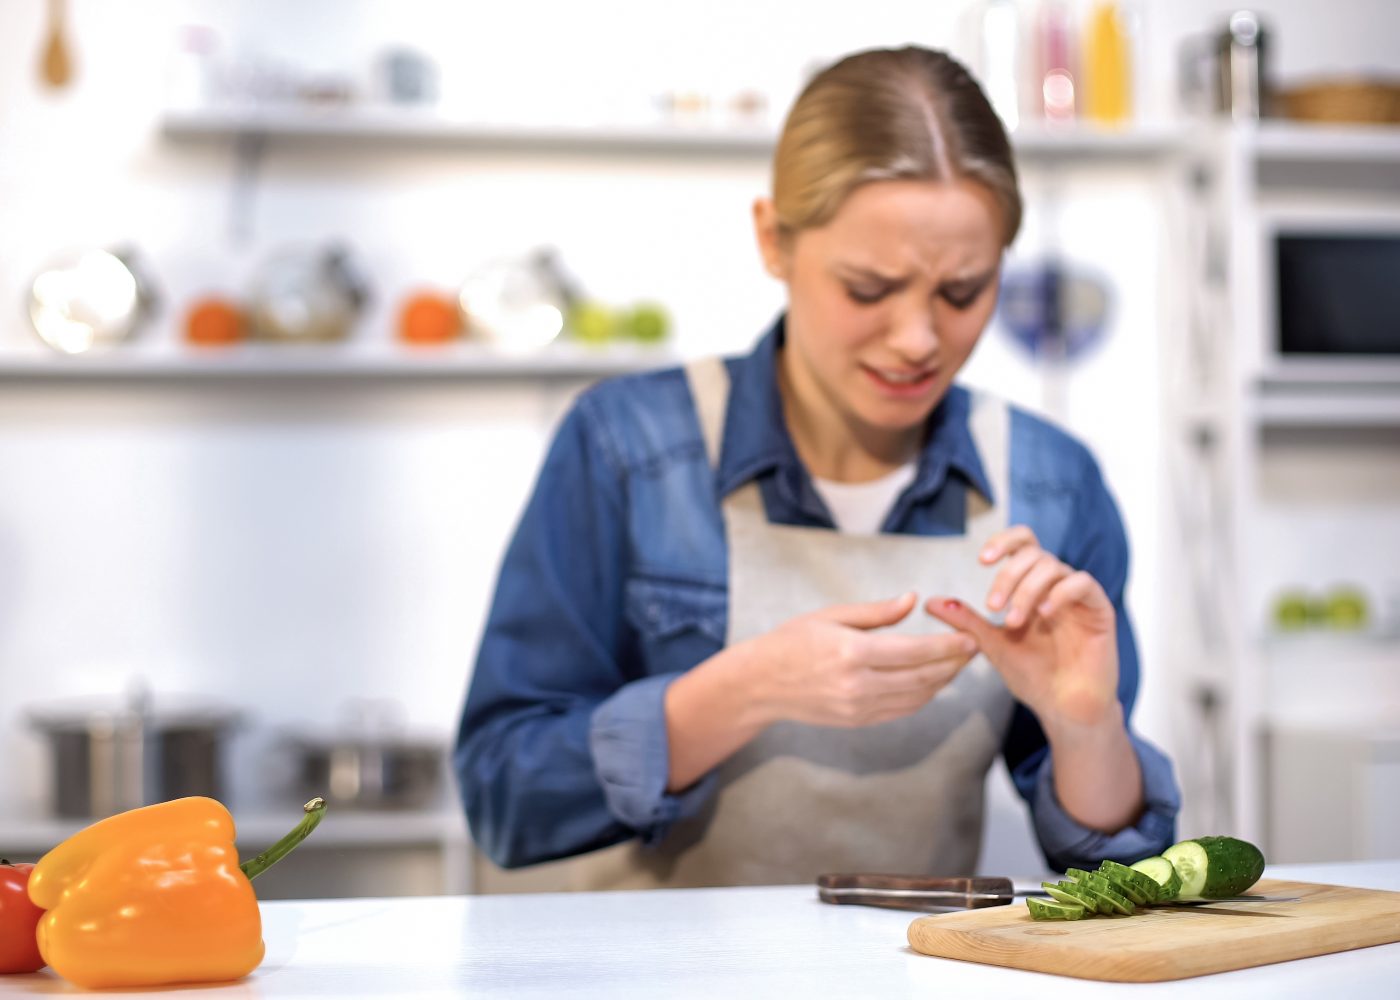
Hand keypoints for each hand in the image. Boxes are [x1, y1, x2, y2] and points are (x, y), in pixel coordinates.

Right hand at [744, 592, 978, 728]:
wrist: (761, 684)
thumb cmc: (793, 641)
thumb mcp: (831, 616)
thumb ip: (876, 612)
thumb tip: (912, 600)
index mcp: (852, 652)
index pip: (914, 651)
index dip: (947, 646)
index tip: (970, 637)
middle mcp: (858, 684)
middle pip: (923, 677)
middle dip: (954, 663)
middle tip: (974, 648)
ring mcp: (859, 707)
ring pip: (917, 697)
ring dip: (943, 680)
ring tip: (958, 663)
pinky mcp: (858, 720)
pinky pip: (902, 710)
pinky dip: (924, 696)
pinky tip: (933, 681)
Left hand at [924, 525, 1118, 731]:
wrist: (1063, 708)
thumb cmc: (1032, 675)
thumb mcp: (992, 644)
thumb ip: (966, 621)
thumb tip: (930, 602)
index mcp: (1032, 586)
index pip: (1022, 544)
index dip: (1003, 542)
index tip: (982, 560)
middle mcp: (1056, 585)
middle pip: (1033, 553)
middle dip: (1008, 576)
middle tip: (992, 606)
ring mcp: (1078, 596)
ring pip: (1053, 566)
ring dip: (1026, 590)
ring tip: (1013, 621)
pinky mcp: (1100, 610)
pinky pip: (1083, 583)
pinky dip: (1059, 593)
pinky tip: (1043, 614)